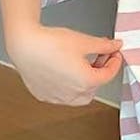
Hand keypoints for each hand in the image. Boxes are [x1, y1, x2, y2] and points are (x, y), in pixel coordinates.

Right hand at [6, 23, 123, 105]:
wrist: (23, 45)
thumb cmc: (51, 43)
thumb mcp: (84, 41)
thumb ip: (104, 46)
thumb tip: (116, 46)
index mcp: (86, 82)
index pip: (109, 75)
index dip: (114, 62)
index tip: (114, 53)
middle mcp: (72, 95)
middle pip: (95, 86)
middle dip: (100, 71)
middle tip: (99, 56)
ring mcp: (56, 97)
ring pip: (80, 96)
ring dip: (86, 82)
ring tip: (83, 63)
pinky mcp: (44, 95)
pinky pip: (63, 96)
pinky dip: (70, 86)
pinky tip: (67, 71)